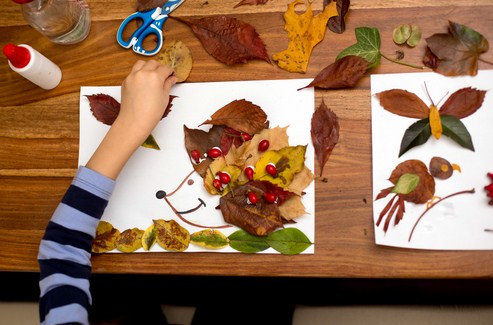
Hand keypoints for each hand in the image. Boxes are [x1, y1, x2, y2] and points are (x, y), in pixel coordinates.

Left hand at [86, 60, 175, 179]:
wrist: (134, 121)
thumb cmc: (151, 112)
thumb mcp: (164, 98)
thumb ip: (168, 84)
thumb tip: (172, 78)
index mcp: (155, 77)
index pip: (165, 68)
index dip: (171, 71)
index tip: (172, 75)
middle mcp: (143, 73)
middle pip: (153, 63)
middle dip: (160, 67)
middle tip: (164, 75)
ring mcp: (132, 76)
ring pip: (141, 64)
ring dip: (148, 66)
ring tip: (152, 75)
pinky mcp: (126, 81)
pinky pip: (134, 72)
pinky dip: (140, 73)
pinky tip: (143, 82)